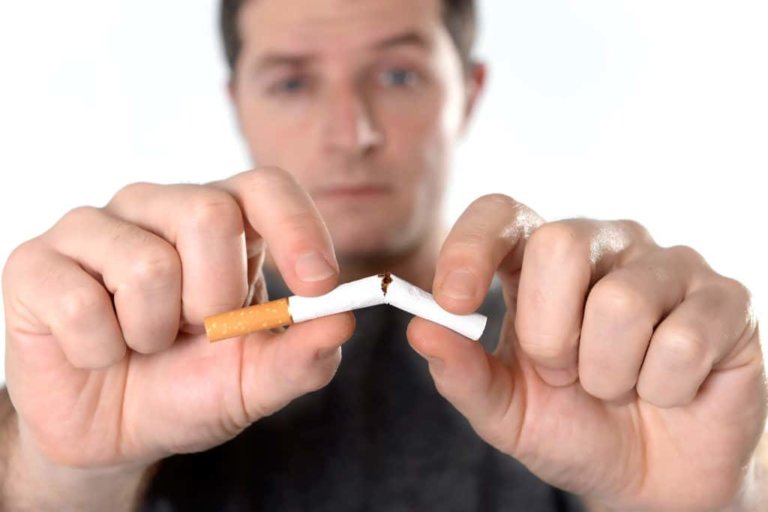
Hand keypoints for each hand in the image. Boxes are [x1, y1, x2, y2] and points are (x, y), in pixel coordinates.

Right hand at [2, 168, 353, 470]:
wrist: (115, 432)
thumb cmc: (190, 389)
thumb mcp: (256, 381)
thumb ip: (302, 355)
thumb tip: (342, 321)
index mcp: (223, 222)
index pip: (266, 186)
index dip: (298, 227)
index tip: (319, 285)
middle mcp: (160, 207)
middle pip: (210, 214)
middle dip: (217, 300)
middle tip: (197, 332)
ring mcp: (95, 228)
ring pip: (147, 264)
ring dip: (156, 332)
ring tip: (144, 343)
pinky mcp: (36, 262)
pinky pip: (79, 301)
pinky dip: (99, 349)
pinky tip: (96, 350)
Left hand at [408, 194, 765, 509]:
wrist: (649, 479)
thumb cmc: (573, 429)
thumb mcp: (504, 410)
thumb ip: (460, 371)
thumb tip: (420, 327)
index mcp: (539, 262)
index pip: (502, 213)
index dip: (471, 246)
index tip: (452, 301)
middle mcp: (603, 246)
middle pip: (560, 244)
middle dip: (550, 334)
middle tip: (565, 375)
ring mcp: (667, 266)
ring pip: (621, 301)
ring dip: (608, 373)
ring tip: (618, 386)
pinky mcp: (724, 299)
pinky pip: (682, 339)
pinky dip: (664, 388)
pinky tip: (668, 390)